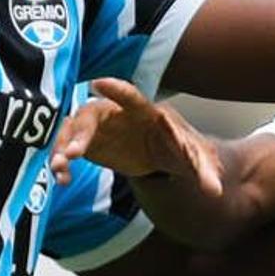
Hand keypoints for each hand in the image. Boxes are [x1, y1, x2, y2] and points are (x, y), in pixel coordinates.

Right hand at [47, 78, 226, 208]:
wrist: (164, 154)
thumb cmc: (178, 148)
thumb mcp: (193, 159)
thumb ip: (204, 172)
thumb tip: (215, 192)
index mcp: (145, 112)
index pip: (131, 97)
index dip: (116, 90)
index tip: (97, 83)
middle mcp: (118, 114)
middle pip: (94, 114)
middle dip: (82, 131)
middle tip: (73, 152)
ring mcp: (101, 127)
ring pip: (74, 129)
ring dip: (63, 145)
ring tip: (59, 167)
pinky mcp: (90, 143)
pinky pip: (68, 147)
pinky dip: (62, 161)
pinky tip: (62, 179)